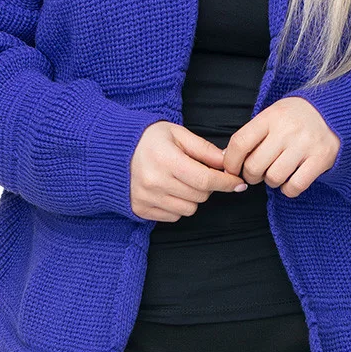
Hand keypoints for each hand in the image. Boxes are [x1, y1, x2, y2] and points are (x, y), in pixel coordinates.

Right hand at [129, 121, 247, 220]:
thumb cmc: (148, 139)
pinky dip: (177, 206)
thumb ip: (204, 149)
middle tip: (197, 172)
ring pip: (188, 209)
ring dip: (192, 197)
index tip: (238, 183)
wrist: (112, 150)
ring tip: (180, 180)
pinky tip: (168, 190)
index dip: (226, 183)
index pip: (205, 180)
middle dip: (206, 186)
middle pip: (200, 196)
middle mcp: (155, 183)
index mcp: (166, 160)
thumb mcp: (177, 134)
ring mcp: (146, 198)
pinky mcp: (140, 210)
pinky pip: (173, 217)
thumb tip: (227, 163)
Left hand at [221, 97, 340, 198]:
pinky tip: (290, 180)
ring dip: (270, 182)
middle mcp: (287, 130)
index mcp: (271, 116)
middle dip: (251, 175)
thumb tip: (225, 158)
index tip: (232, 169)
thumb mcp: (273, 115)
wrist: (335, 112)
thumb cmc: (296, 117)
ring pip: (274, 178)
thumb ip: (251, 135)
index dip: (231, 161)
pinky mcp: (321, 159)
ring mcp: (305, 145)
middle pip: (255, 165)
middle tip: (256, 173)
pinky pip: (295, 186)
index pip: (240, 142)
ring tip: (276, 173)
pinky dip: (288, 189)